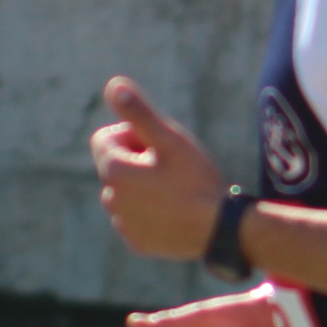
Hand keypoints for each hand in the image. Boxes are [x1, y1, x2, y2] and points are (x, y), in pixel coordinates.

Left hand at [90, 76, 230, 261]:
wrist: (220, 231)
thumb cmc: (197, 182)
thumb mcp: (171, 140)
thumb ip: (139, 113)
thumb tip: (113, 84)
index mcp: (114, 171)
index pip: (105, 138)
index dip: (133, 135)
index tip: (161, 146)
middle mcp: (110, 198)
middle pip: (116, 166)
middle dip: (137, 162)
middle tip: (174, 169)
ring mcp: (123, 223)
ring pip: (125, 194)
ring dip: (142, 188)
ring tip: (177, 192)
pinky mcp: (137, 242)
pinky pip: (135, 220)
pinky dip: (150, 213)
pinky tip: (176, 213)